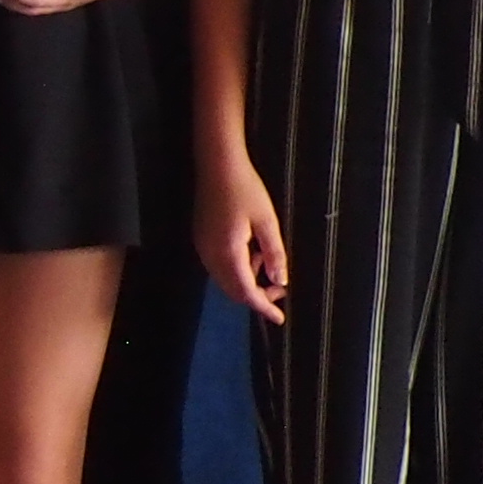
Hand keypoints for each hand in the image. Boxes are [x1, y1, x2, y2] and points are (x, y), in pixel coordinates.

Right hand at [199, 152, 290, 321]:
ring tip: (267, 262)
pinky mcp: (201, 239)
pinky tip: (252, 253)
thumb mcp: (267, 222)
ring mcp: (202, 247)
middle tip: (279, 291)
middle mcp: (210, 255)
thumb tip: (280, 281)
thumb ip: (274, 254)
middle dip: (256, 295)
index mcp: (228, 253)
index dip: (263, 307)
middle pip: (233, 290)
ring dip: (247, 280)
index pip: (246, 291)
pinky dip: (238, 268)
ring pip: (225, 278)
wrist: (217, 165)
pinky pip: (220, 265)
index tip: (279, 318)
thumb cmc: (246, 190)